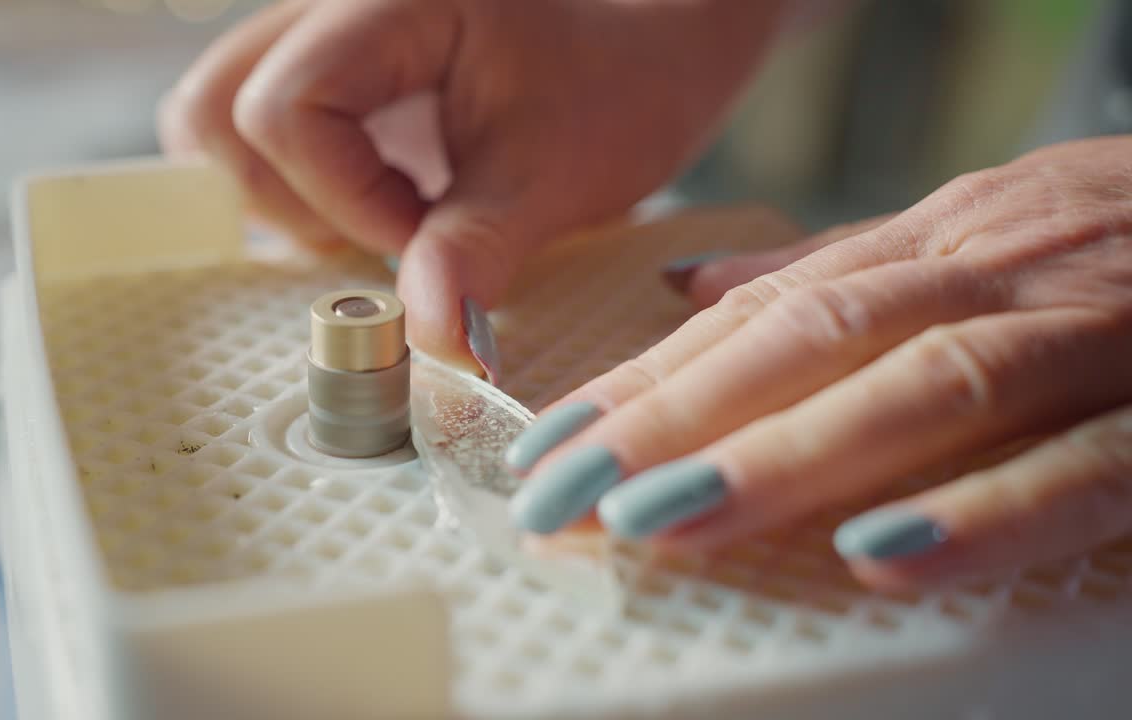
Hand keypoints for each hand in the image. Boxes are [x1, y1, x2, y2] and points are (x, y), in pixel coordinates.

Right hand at [158, 0, 788, 376]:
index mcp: (390, 1)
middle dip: (287, 199)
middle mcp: (337, 3)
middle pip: (216, 107)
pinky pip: (260, 121)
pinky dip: (298, 180)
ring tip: (382, 212)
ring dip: (282, 193)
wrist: (651, 53)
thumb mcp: (555, 175)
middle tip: (387, 227)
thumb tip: (430, 344)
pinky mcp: (331, 64)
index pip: (289, 108)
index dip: (344, 196)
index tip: (422, 232)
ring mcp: (325, 29)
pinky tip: (377, 196)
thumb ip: (479, 253)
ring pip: (219, 111)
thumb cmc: (620, 84)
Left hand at [505, 136, 1131, 590]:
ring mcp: (1093, 336)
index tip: (554, 443)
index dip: (652, 376)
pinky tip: (885, 558)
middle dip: (675, 416)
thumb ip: (845, 267)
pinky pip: (1084, 465)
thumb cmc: (1130, 244)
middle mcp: (1003, 273)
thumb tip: (696, 289)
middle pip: (814, 338)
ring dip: (787, 455)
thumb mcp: (982, 235)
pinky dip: (985, 510)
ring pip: (923, 386)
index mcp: (946, 241)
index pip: (767, 310)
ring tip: (664, 520)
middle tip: (562, 492)